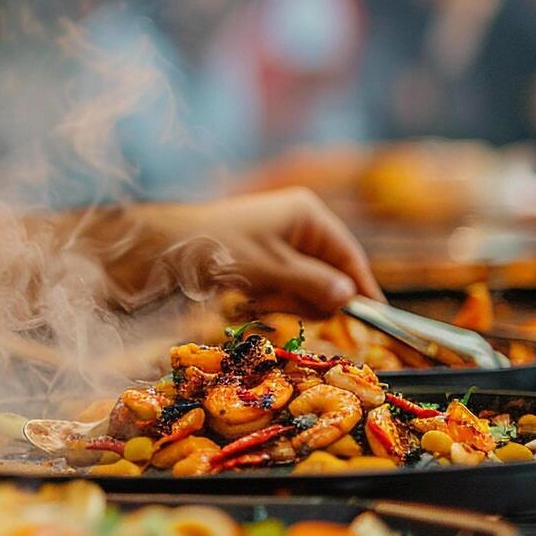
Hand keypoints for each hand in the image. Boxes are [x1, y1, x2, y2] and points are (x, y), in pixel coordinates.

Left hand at [133, 188, 383, 313]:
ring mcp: (277, 239)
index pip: (349, 256)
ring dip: (289, 300)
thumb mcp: (269, 269)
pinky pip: (281, 285)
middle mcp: (296, 223)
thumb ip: (312, 283)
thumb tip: (349, 296)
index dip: (362, 289)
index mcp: (306, 214)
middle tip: (293, 311)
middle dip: (314, 297)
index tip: (376, 321)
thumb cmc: (217, 248)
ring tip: (260, 299)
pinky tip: (252, 299)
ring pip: (303, 283)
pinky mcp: (259, 256)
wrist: (160, 244)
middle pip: (328, 272)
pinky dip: (272, 298)